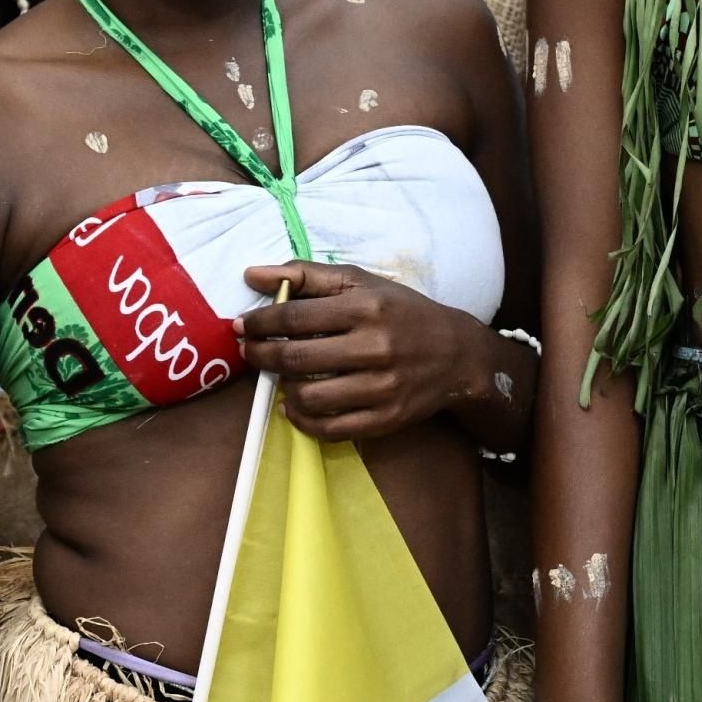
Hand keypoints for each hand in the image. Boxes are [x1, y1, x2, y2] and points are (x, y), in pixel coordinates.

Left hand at [242, 263, 491, 441]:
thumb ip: (306, 276)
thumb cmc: (402, 312)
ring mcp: (381, 387)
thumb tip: (251, 274)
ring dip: (282, 389)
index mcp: (366, 307)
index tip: (243, 325)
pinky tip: (297, 406)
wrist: (458, 355)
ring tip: (282, 377)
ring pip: (308, 397)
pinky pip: (329, 428)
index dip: (260, 323)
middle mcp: (374, 347)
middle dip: (261, 356)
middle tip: (251, 352)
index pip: (295, 317)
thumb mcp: (362, 283)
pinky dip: (303, 420)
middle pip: (296, 359)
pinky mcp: (386, 419)